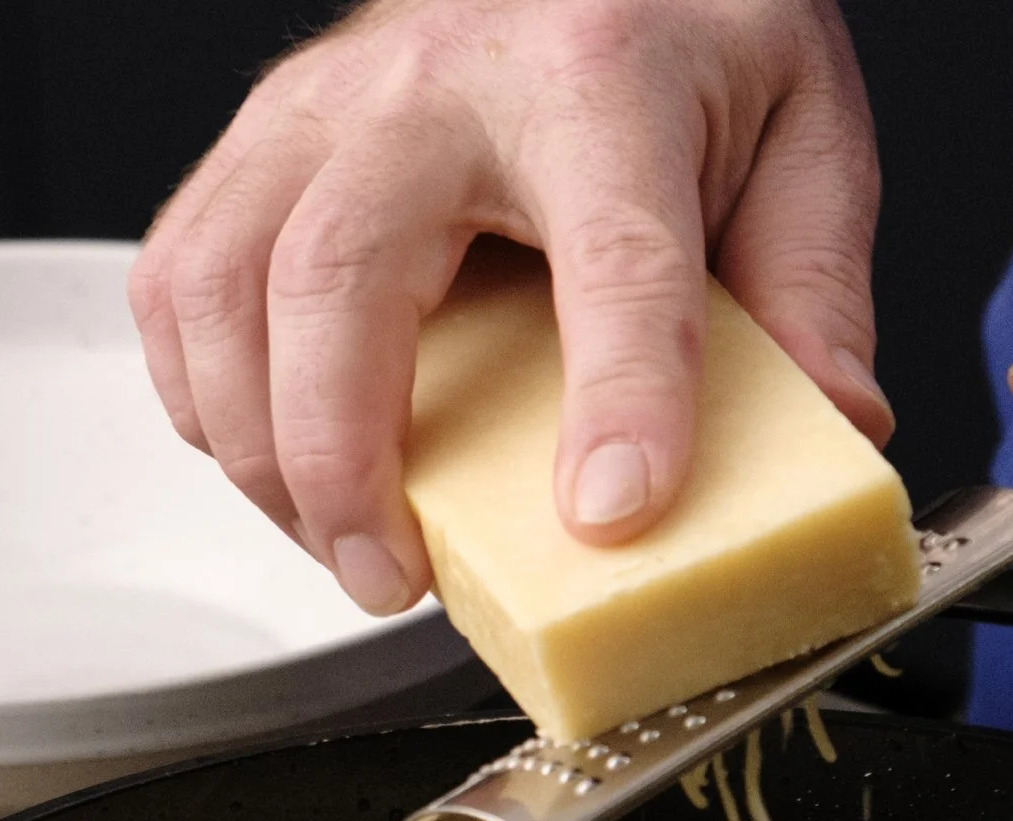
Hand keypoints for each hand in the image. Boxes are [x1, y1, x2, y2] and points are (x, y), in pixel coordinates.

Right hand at [129, 0, 889, 614]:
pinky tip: (277, 460)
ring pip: (223, 284)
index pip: (610, 252)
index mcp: (600, 75)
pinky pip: (179, 280)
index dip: (616, 396)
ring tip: (344, 544)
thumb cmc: (688, 32)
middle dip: (344, 456)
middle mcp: (434, 80)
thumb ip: (814, 287)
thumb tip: (833, 429)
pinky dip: (206, 395)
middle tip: (395, 574)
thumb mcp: (801, 134)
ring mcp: (323, 107)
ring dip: (262, 447)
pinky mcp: (261, 143)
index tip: (613, 513)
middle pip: (337, 273)